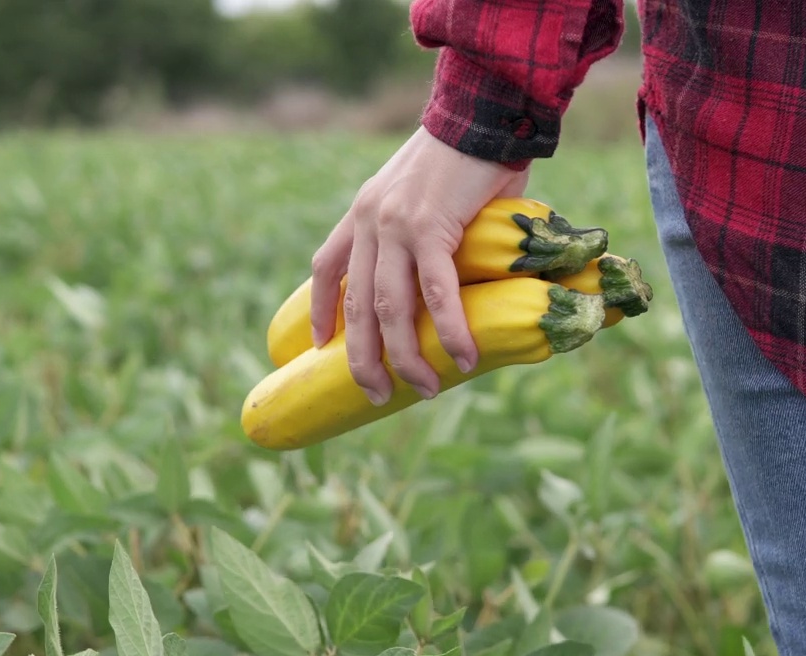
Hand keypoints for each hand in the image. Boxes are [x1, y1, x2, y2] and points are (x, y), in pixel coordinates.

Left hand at [309, 126, 528, 405]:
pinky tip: (462, 358)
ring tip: (426, 388)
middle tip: (379, 395)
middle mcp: (369, 220)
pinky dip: (448, 331)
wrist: (482, 110)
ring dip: (407, 357)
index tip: (322, 348)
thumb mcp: (424, 192)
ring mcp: (395, 225)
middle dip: (364, 359)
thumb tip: (450, 272)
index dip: (323, 312)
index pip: (327, 267)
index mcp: (363, 211)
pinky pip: (435, 293)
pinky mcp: (431, 228)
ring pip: (390, 309)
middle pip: (356, 306)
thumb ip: (422, 230)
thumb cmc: (466, 153)